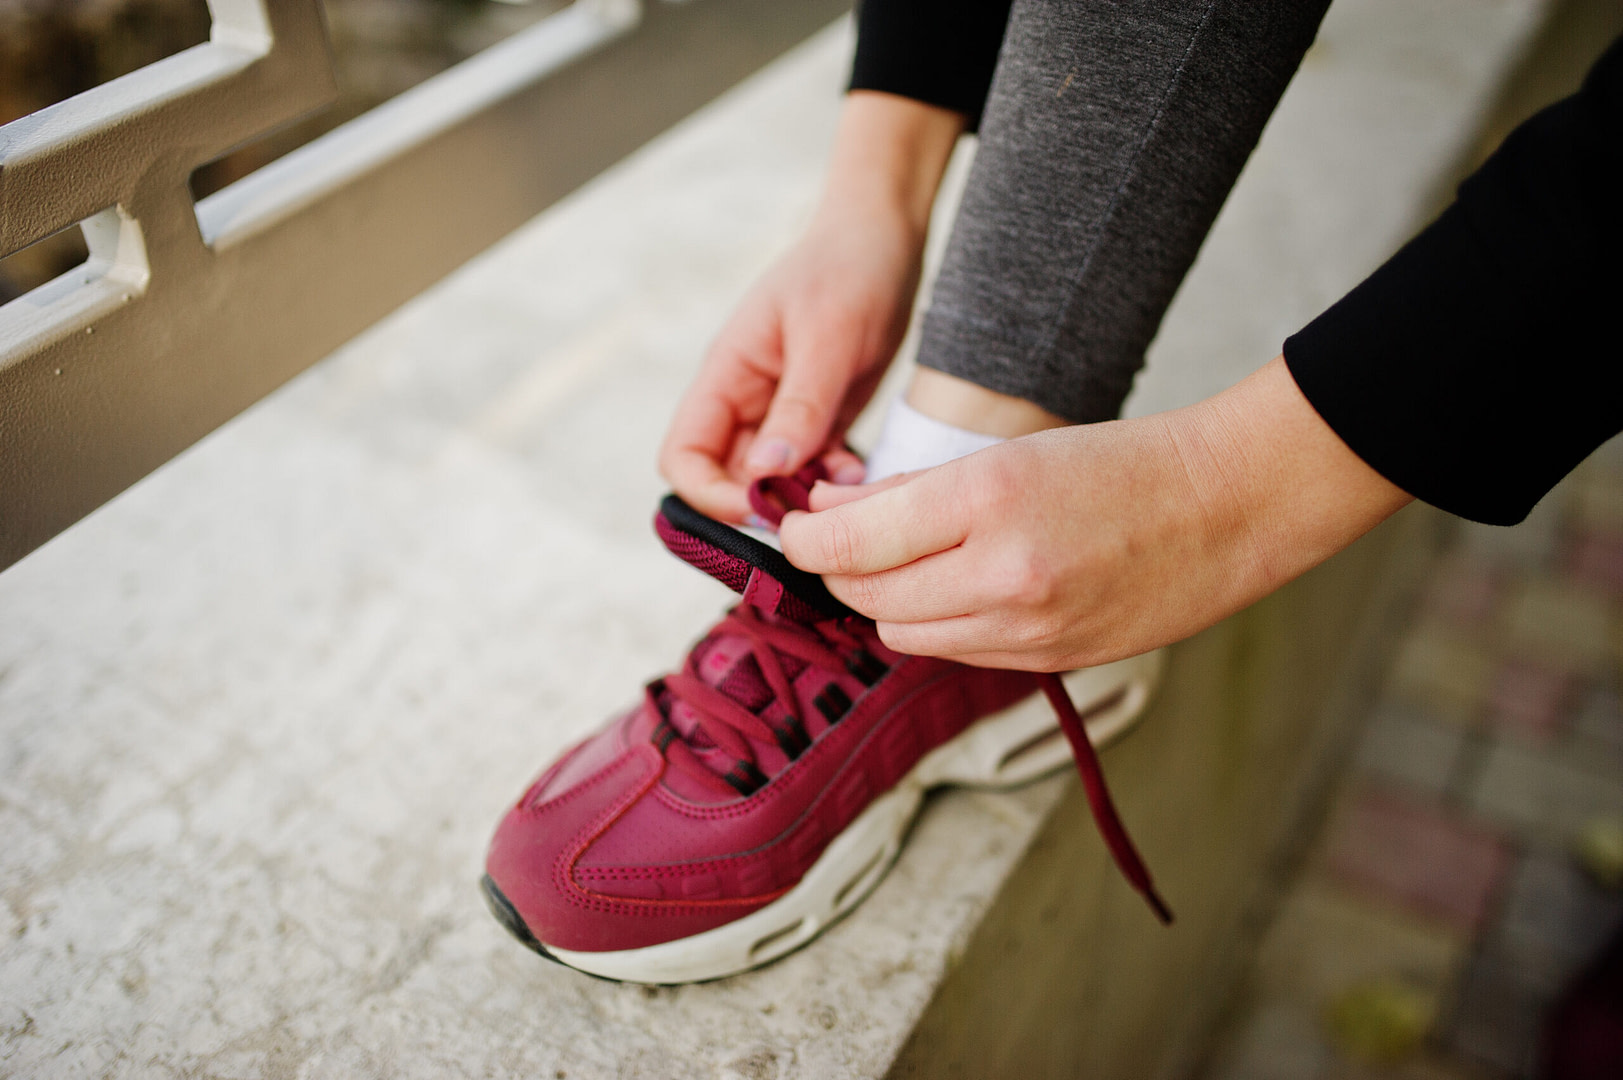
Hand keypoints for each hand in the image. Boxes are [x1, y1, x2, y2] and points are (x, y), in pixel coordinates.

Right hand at [659, 93, 964, 521]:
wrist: (886, 238)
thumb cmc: (849, 272)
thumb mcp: (829, 338)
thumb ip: (800, 407)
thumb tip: (764, 474)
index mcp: (725, 376)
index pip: (684, 456)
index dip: (708, 495)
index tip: (759, 509)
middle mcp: (744, 403)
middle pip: (724, 479)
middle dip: (761, 506)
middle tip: (812, 515)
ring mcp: (780, 414)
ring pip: (770, 484)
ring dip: (801, 499)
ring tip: (844, 488)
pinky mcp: (818, 421)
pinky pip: (811, 472)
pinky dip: (830, 483)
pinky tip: (860, 472)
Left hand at [779, 357, 1411, 669]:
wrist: (1226, 509)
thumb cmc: (1120, 464)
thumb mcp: (1007, 454)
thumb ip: (910, 491)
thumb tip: (828, 512)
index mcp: (986, 501)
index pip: (849, 541)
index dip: (803, 535)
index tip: (794, 523)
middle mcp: (1001, 576)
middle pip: (864, 594)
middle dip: (837, 567)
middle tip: (839, 537)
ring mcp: (1028, 631)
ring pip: (901, 633)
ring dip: (885, 600)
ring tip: (905, 562)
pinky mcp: (1049, 664)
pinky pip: (954, 653)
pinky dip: (937, 624)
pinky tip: (957, 590)